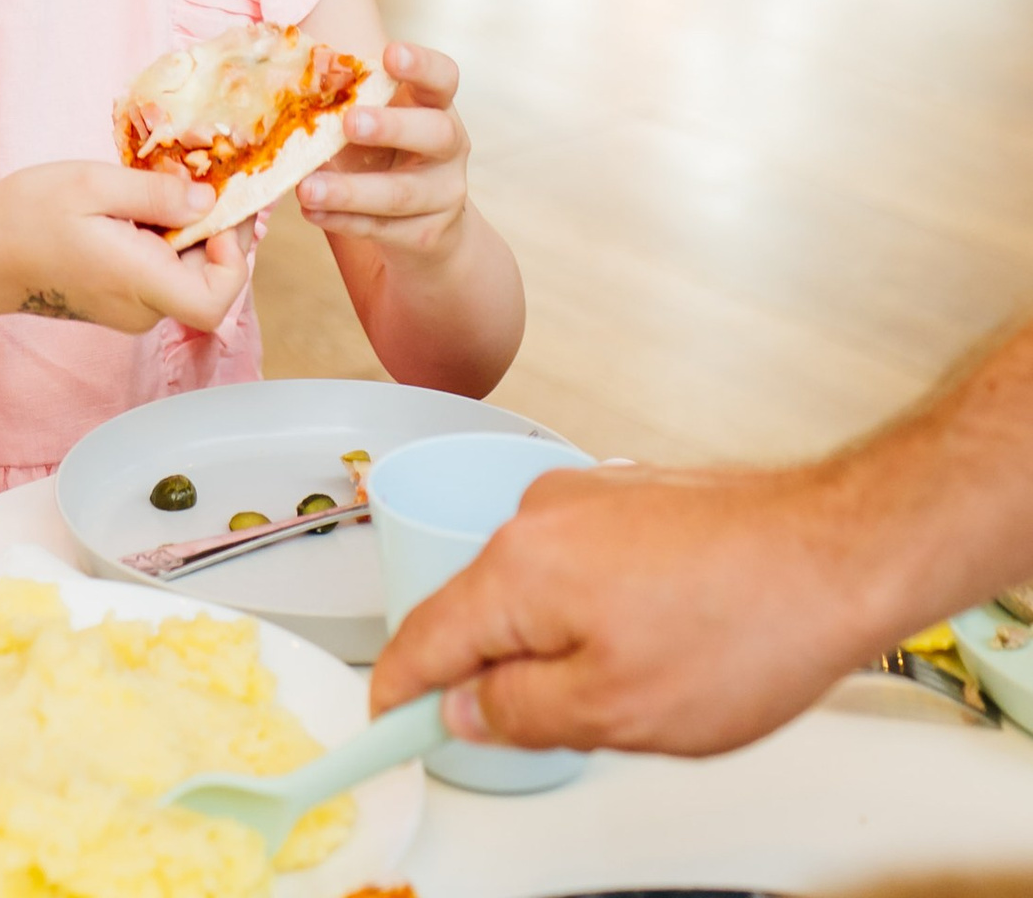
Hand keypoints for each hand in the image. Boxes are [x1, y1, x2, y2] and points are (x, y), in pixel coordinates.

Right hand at [0, 164, 254, 338]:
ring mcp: (130, 309)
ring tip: (153, 186)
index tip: (214, 212)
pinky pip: (159, 273)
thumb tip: (208, 201)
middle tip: (188, 178)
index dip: (234, 259)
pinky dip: (161, 239)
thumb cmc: (26, 216)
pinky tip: (133, 206)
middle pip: (208, 281)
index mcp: (140, 281)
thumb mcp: (90, 184)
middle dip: (211, 229)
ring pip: (184, 274)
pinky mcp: (119, 300)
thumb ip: (154, 194)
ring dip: (184, 230)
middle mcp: (142, 307)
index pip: (218, 301)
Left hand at [298, 42, 472, 262]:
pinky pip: (383, 228)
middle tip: (350, 123)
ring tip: (306, 189)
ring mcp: (444, 194)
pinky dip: (343, 220)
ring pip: (402, 193)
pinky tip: (312, 211)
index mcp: (435, 105)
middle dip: (392, 126)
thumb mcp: (375, 119)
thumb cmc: (385, 151)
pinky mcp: (427, 235)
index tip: (390, 54)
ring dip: (350, 191)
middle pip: (437, 133)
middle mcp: (450, 147)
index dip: (422, 65)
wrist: (423, 225)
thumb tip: (291, 79)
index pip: (443, 78)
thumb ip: (347, 99)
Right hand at [369, 459, 882, 756]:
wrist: (837, 552)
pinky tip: (665, 640)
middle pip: (482, 608)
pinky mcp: (630, 496)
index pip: (424, 637)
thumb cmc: (743, 628)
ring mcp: (586, 495)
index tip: (387, 723)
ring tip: (645, 684)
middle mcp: (538, 514)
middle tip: (556, 727)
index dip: (400, 691)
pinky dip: (599, 608)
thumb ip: (519, 713)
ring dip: (561, 641)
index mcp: (518, 567)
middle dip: (503, 673)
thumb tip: (466, 708)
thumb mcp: (615, 712)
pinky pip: (583, 562)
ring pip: (538, 587)